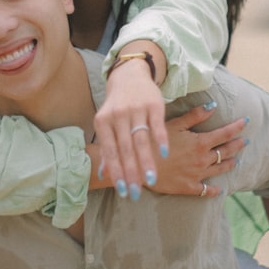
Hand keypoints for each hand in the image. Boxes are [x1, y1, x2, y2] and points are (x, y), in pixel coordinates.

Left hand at [94, 59, 166, 199]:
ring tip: (151, 180)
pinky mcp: (153, 104)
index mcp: (103, 122)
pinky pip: (157, 125)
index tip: (123, 191)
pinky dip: (161, 140)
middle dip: (131, 173)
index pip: (110, 151)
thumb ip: (107, 148)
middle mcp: (118, 115)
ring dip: (146, 161)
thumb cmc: (117, 105)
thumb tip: (103, 173)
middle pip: (125, 149)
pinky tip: (165, 155)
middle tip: (136, 193)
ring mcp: (136, 109)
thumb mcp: (107, 123)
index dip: (116, 172)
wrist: (129, 75)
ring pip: (141, 140)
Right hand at [151, 102, 247, 196]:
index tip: (246, 121)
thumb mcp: (174, 124)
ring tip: (236, 160)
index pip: (225, 134)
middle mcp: (202, 159)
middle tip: (245, 141)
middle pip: (226, 152)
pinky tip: (219, 189)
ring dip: (230, 164)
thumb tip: (213, 106)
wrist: (140, 165)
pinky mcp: (188, 187)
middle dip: (237, 145)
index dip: (237, 127)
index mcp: (200, 143)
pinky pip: (205, 190)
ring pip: (220, 169)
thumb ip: (195, 116)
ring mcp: (197, 175)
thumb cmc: (155, 141)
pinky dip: (214, 190)